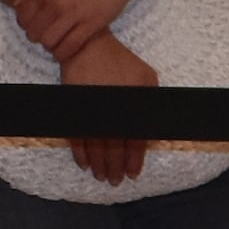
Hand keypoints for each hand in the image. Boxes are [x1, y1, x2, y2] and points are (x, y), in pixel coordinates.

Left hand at [14, 0, 152, 59]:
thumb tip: (17, 2)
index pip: (22, 17)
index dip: (26, 24)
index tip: (35, 24)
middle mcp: (54, 1)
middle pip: (34, 32)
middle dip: (37, 37)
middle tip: (46, 34)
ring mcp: (73, 13)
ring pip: (50, 42)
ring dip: (50, 46)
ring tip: (56, 41)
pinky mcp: (91, 23)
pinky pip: (71, 46)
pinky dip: (64, 52)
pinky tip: (66, 50)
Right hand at [62, 24, 155, 184]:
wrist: (89, 47)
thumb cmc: (121, 61)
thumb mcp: (147, 78)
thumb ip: (153, 102)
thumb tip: (154, 130)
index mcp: (132, 105)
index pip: (135, 140)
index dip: (134, 160)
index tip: (132, 174)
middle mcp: (111, 112)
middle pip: (114, 148)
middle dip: (115, 168)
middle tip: (115, 181)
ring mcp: (91, 111)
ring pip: (96, 147)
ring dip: (99, 165)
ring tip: (101, 176)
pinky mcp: (74, 109)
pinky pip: (76, 137)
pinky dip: (80, 153)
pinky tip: (84, 164)